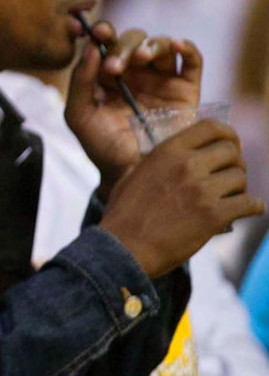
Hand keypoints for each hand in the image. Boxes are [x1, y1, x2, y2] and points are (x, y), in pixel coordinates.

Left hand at [66, 22, 201, 190]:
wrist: (132, 174)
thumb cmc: (102, 147)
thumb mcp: (80, 116)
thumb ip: (80, 82)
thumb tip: (90, 48)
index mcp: (107, 73)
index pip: (106, 42)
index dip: (102, 31)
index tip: (97, 32)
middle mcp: (135, 72)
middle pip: (134, 39)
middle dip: (123, 45)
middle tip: (115, 66)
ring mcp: (161, 79)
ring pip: (161, 44)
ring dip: (151, 44)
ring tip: (141, 58)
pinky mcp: (186, 90)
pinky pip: (192, 61)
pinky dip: (187, 48)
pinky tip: (177, 47)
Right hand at [99, 119, 263, 277]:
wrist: (123, 248)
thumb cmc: (123, 215)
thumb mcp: (132, 175)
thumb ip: (153, 162)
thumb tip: (162, 159)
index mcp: (167, 152)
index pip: (211, 128)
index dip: (227, 135)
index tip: (230, 145)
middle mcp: (187, 165)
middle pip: (231, 152)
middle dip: (234, 164)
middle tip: (228, 178)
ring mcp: (202, 190)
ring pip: (241, 178)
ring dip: (240, 188)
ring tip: (230, 198)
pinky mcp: (214, 215)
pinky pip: (251, 204)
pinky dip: (253, 207)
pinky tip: (246, 211)